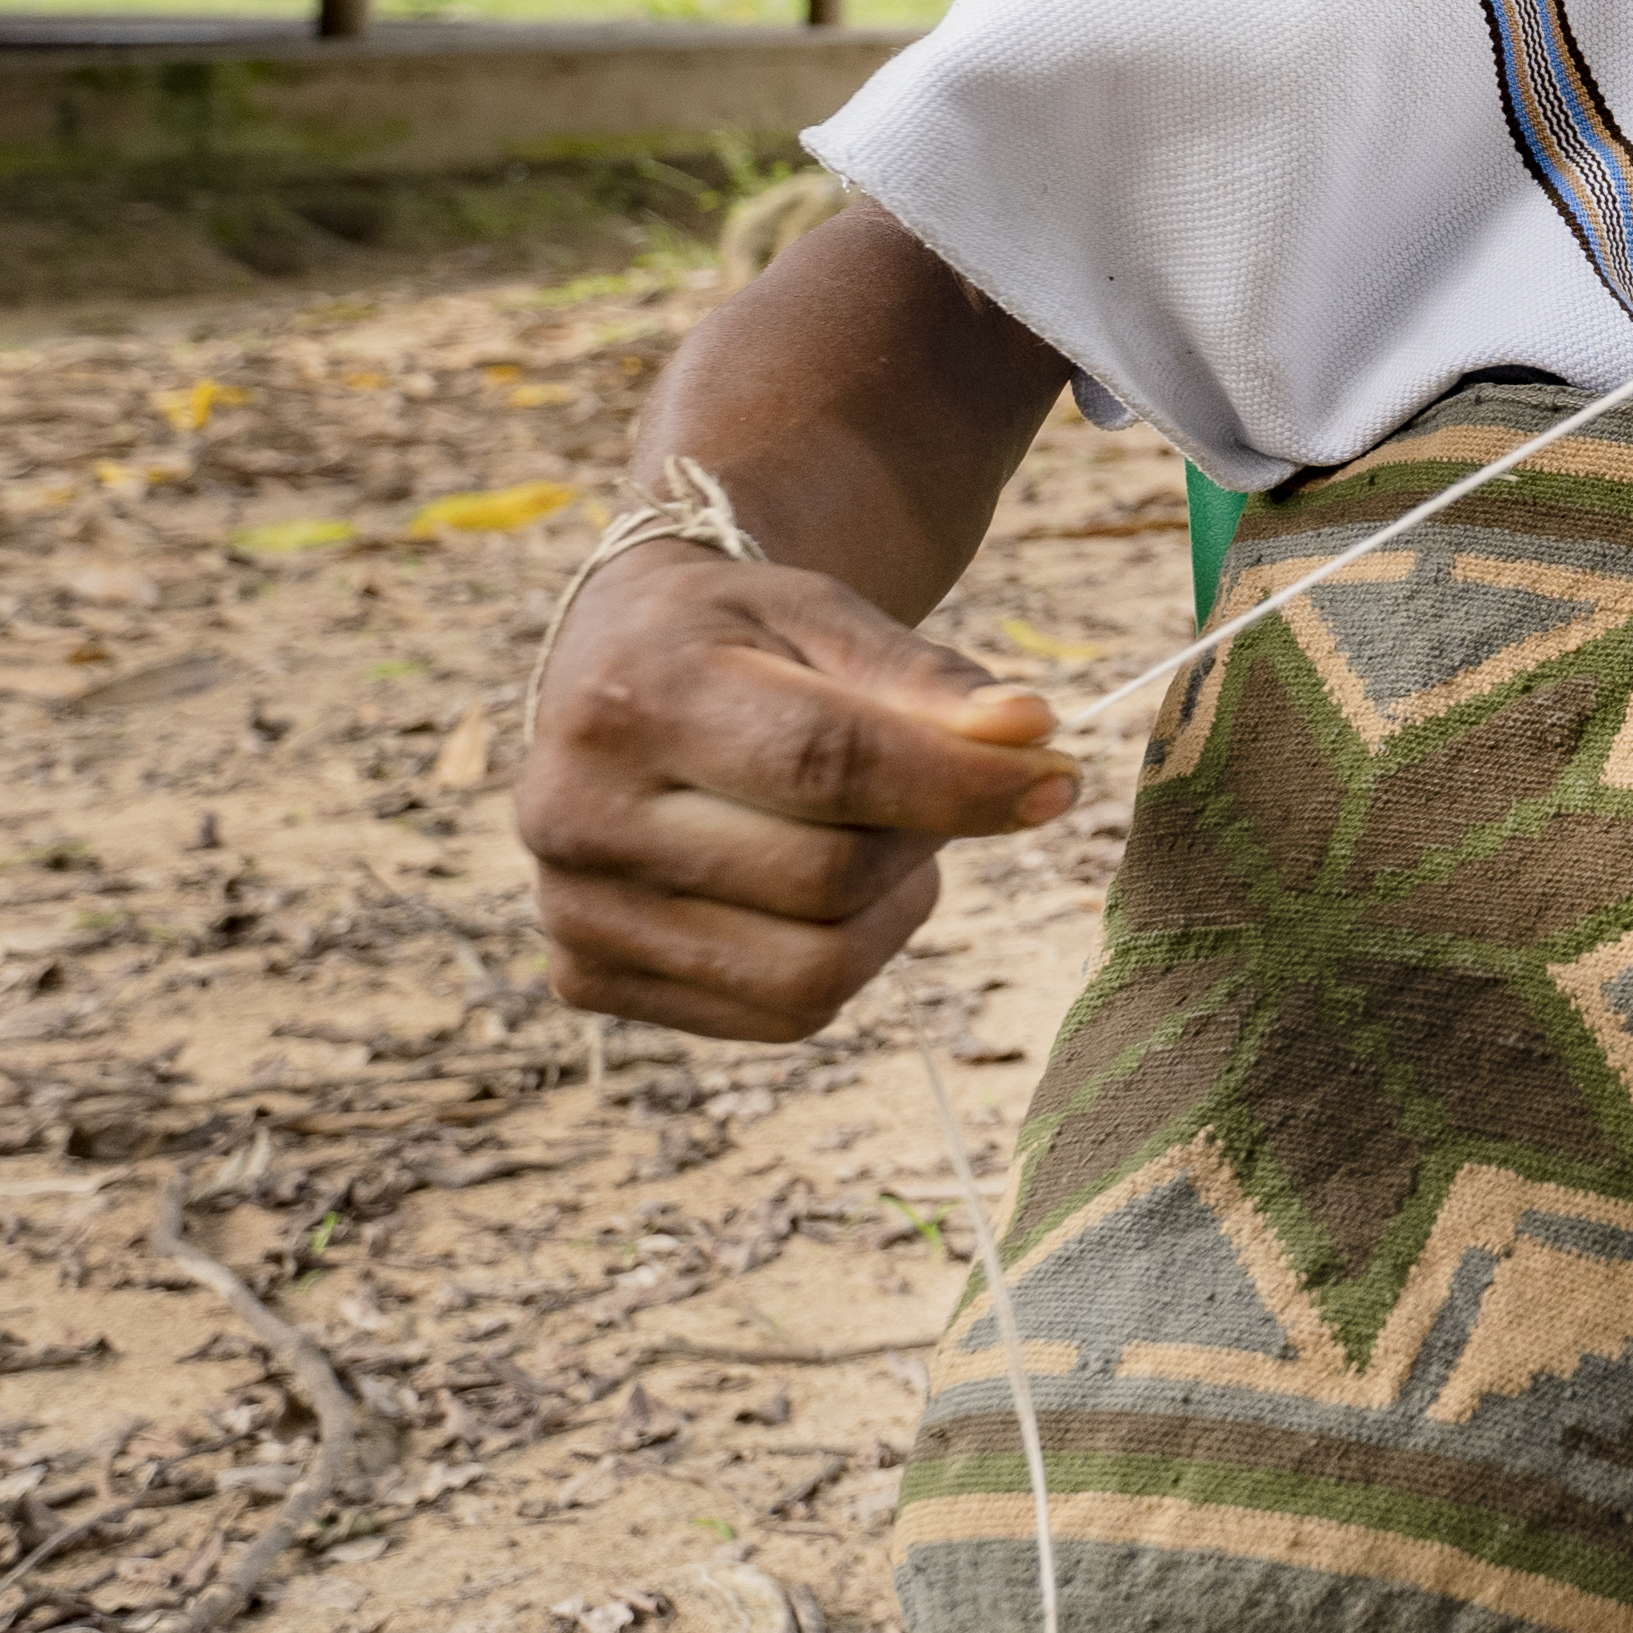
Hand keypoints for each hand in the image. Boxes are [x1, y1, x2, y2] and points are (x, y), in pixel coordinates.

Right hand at [520, 540, 1072, 1041]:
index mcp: (630, 700)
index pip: (824, 764)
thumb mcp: (828, 616)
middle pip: (825, 879)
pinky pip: (780, 1016)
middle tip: (951, 788)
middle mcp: (575, 815)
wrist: (621, 671)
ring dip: (893, 911)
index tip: (1059, 778)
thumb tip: (1030, 734)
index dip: (960, 782)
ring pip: (810, 972)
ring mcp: (574, 911)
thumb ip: (927, 678)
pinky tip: (822, 891)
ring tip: (883, 837)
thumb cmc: (742, 639)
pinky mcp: (589, 980)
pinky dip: (844, 961)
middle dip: (928, 836)